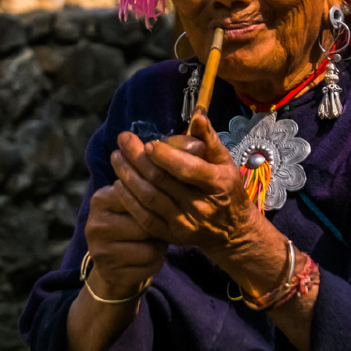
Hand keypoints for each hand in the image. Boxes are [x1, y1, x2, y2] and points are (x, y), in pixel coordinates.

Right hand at [83, 184, 166, 299]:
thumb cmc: (126, 222)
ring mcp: (100, 252)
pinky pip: (149, 267)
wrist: (110, 259)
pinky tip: (150, 258)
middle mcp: (95, 225)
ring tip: (157, 242)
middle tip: (163, 228)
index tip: (164, 207)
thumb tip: (169, 183)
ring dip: (161, 247)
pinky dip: (157, 262)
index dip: (159, 205)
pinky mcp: (110, 273)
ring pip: (150, 249)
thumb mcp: (129, 201)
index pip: (140, 198)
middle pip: (146, 225)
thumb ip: (144, 190)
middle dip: (161, 228)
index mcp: (100, 199)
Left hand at [111, 113, 261, 256]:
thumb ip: (209, 138)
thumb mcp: (225, 162)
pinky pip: (144, 218)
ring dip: (128, 176)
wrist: (233, 231)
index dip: (165, 156)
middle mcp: (201, 206)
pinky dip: (128, 200)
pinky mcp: (172, 236)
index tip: (148, 142)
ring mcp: (185, 223)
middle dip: (137, 158)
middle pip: (162, 181)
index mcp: (217, 184)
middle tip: (123, 140)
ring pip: (149, 198)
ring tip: (117, 158)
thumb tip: (198, 115)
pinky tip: (119, 184)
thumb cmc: (227, 189)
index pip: (187, 169)